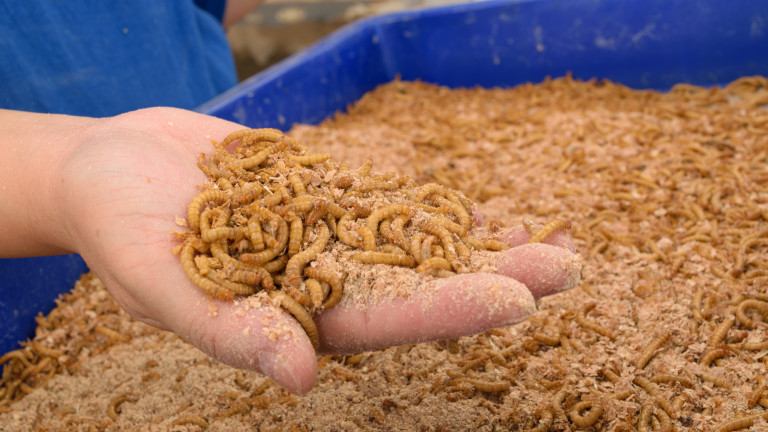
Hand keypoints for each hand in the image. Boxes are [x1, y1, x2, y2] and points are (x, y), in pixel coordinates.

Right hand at [55, 107, 580, 393]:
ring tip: (556, 233)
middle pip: (421, 285)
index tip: (516, 300)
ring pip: (419, 242)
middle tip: (567, 266)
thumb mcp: (161, 284)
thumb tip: (301, 380)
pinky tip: (490, 199)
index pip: (383, 323)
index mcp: (292, 320)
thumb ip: (229, 330)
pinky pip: (392, 197)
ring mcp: (330, 237)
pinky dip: (439, 199)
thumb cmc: (119, 231)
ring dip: (484, 239)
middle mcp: (323, 284)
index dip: (448, 311)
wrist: (111, 165)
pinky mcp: (327, 194)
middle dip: (493, 276)